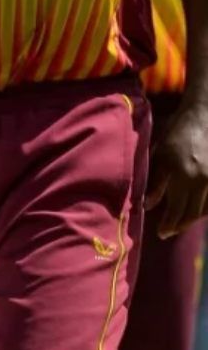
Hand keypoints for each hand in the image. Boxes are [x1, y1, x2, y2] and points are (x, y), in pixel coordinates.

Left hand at [149, 100, 207, 238]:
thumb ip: (157, 183)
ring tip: (179, 222)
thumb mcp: (162, 156)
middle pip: (193, 213)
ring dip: (193, 217)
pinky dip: (204, 207)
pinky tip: (196, 209)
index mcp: (184, 176)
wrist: (206, 115)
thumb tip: (147, 206)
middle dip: (180, 225)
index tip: (161, 234)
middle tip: (168, 232)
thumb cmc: (178, 132)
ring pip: (206, 208)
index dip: (169, 225)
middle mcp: (203, 181)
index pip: (177, 210)